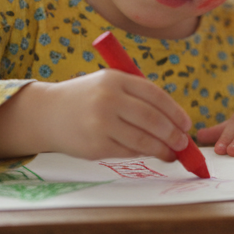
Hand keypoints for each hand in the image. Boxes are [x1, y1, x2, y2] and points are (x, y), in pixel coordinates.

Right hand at [0, 71, 192, 161]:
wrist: (47, 113)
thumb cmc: (87, 98)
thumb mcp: (108, 85)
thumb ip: (137, 97)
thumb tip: (174, 121)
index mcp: (115, 79)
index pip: (155, 96)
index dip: (175, 112)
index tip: (186, 124)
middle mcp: (108, 100)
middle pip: (153, 119)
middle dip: (173, 134)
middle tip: (183, 142)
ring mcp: (101, 123)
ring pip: (143, 139)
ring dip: (162, 149)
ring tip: (172, 153)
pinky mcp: (96, 145)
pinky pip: (128, 151)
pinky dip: (143, 153)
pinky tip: (150, 153)